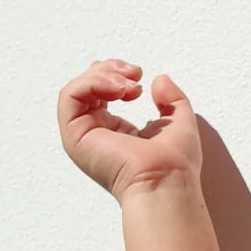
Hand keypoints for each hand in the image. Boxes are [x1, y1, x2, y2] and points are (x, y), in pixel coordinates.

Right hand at [57, 59, 200, 198]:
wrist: (167, 181)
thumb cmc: (175, 165)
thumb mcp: (179, 121)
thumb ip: (171, 99)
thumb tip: (159, 80)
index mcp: (115, 132)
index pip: (101, 93)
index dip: (115, 74)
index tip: (139, 75)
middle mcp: (96, 135)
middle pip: (85, 87)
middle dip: (108, 69)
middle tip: (134, 74)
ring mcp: (83, 136)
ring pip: (76, 89)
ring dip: (102, 75)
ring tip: (128, 85)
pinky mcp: (75, 135)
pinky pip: (70, 96)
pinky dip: (93, 82)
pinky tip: (118, 89)